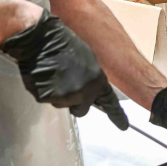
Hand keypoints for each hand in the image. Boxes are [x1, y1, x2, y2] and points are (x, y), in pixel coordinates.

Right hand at [0, 10, 127, 127]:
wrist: (42, 39)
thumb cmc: (64, 44)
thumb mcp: (86, 60)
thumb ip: (90, 78)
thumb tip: (87, 89)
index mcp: (97, 80)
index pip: (109, 101)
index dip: (116, 115)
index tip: (124, 126)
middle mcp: (85, 91)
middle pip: (81, 109)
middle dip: (74, 103)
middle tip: (65, 84)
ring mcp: (67, 96)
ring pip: (62, 104)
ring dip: (57, 93)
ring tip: (53, 73)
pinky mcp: (49, 98)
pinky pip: (46, 99)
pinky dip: (44, 90)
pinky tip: (43, 75)